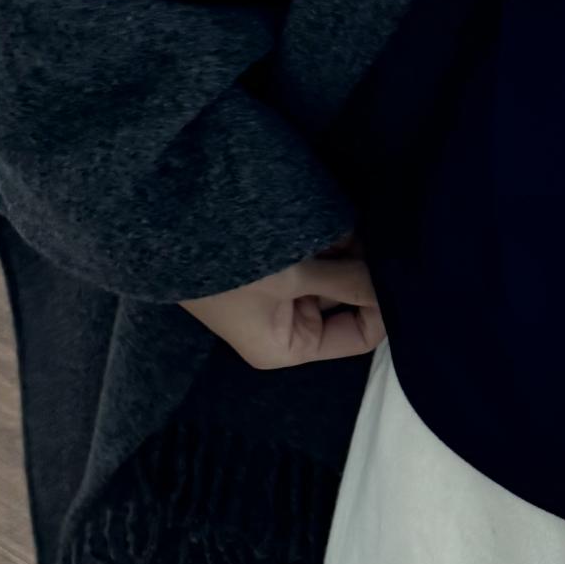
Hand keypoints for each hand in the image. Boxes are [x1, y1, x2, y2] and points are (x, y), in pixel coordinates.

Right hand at [179, 231, 384, 367]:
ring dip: (346, 247)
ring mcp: (281, 292)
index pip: (362, 333)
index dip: (383, 303)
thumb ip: (351, 280)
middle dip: (363, 269)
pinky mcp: (273, 263)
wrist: (166, 226)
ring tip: (348, 224)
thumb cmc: (228, 269)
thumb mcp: (295, 277)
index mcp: (290, 347)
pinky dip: (329, 235)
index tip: (396, 269)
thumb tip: (397, 282)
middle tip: (378, 238)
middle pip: (350, 299)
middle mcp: (288, 324)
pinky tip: (333, 216)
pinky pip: (317, 251)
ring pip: (337, 270)